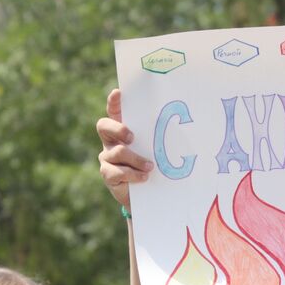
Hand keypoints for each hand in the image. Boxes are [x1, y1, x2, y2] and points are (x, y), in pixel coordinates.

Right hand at [96, 89, 152, 205]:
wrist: (147, 192)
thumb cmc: (153, 162)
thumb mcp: (155, 147)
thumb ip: (159, 135)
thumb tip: (181, 122)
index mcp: (121, 128)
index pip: (113, 109)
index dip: (113, 101)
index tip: (119, 93)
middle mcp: (110, 140)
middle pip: (103, 126)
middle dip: (118, 129)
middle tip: (132, 137)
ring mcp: (107, 157)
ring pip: (118, 152)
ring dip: (136, 159)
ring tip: (150, 167)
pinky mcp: (108, 174)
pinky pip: (117, 172)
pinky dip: (133, 175)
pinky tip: (144, 178)